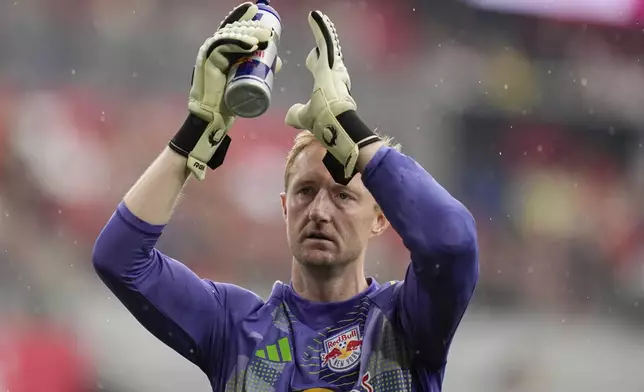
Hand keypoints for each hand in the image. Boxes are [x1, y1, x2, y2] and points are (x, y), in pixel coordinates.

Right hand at [169, 2, 282, 179]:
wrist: (214, 117)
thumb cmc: (229, 101)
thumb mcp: (249, 81)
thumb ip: (261, 70)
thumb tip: (278, 61)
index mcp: (224, 49)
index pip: (236, 29)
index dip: (248, 20)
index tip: (265, 20)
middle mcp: (215, 47)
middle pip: (235, 29)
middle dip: (253, 28)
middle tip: (269, 34)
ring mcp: (209, 52)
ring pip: (230, 35)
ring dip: (248, 34)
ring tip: (264, 39)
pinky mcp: (207, 59)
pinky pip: (222, 45)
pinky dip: (237, 42)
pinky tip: (251, 44)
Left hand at [285, 11, 379, 184]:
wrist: (334, 121)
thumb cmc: (323, 121)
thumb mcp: (305, 116)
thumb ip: (297, 114)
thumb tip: (288, 116)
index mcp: (326, 87)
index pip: (320, 69)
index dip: (314, 62)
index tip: (310, 57)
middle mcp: (333, 75)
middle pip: (327, 55)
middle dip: (324, 43)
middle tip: (319, 29)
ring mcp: (333, 67)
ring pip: (328, 44)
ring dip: (323, 31)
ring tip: (318, 18)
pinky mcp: (330, 60)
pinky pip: (324, 39)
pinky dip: (319, 28)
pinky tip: (314, 15)